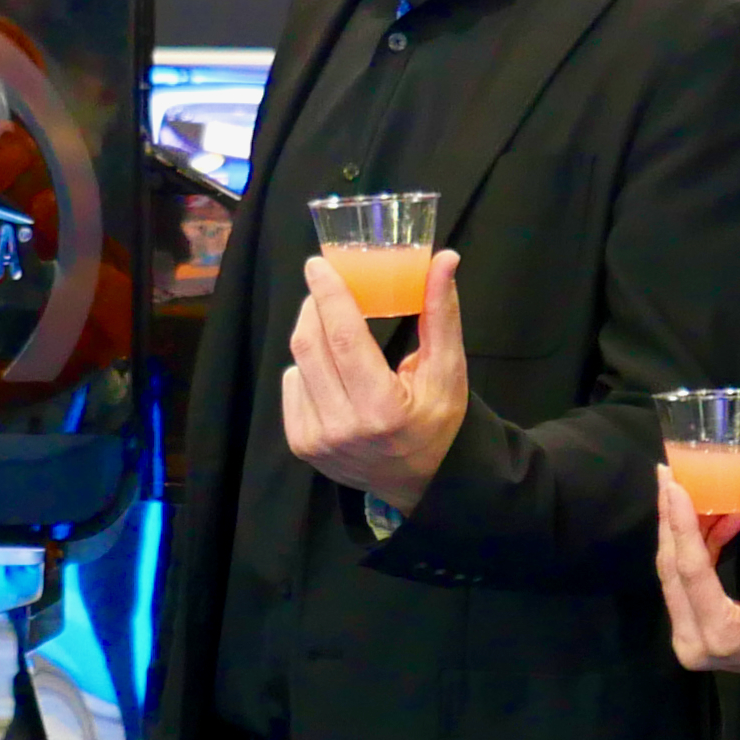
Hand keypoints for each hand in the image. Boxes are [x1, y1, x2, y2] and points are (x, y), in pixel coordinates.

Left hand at [280, 247, 468, 508]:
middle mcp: (343, 427)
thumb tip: (444, 258)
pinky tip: (332, 372)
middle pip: (311, 346)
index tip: (318, 265)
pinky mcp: (301, 445)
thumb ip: (441, 314)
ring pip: (298, 363)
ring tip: (337, 332)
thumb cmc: (435, 421)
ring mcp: (316, 439)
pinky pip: (292, 385)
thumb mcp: (448, 371)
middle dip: (315, 306)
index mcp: (382, 409)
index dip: (329, 296)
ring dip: (313, 336)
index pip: (344, 339)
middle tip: (326, 286)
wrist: (416, 481)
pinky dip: (308, 367)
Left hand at [656, 466, 739, 679]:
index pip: (691, 568)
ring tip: (696, 492)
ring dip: (685, 531)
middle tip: (669, 476)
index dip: (681, 523)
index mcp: (720, 632)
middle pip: (673, 569)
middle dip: (672, 519)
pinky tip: (714, 521)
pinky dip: (695, 549)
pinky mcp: (687, 632)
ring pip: (673, 574)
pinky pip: (682, 583)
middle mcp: (692, 640)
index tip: (672, 484)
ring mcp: (685, 639)